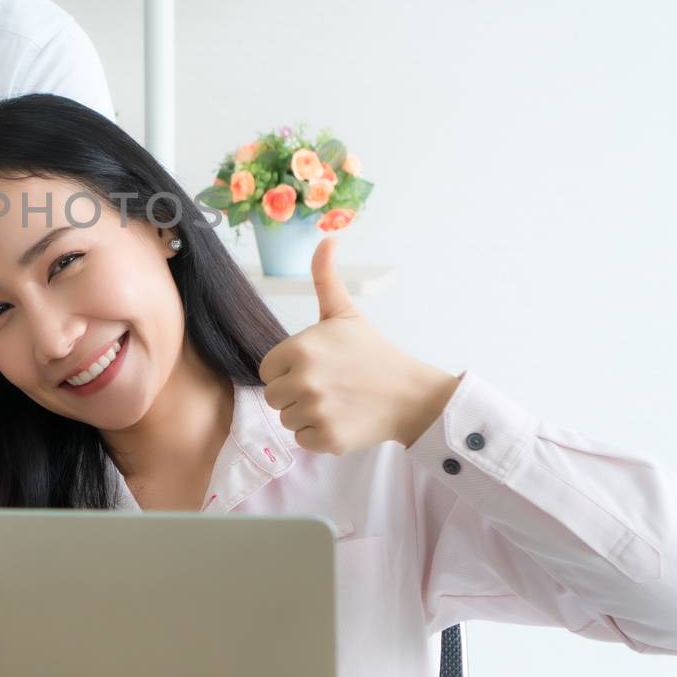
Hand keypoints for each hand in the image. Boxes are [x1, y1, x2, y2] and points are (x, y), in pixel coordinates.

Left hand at [259, 236, 460, 454]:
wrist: (409, 394)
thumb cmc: (371, 352)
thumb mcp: (344, 312)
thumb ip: (324, 276)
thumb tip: (326, 236)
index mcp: (300, 348)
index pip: (267, 369)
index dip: (287, 368)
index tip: (314, 366)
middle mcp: (303, 380)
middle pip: (274, 395)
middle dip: (295, 392)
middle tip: (327, 385)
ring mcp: (315, 411)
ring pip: (286, 418)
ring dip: (305, 413)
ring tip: (335, 401)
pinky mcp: (327, 439)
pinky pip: (302, 439)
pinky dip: (318, 434)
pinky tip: (341, 418)